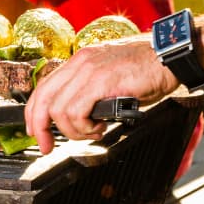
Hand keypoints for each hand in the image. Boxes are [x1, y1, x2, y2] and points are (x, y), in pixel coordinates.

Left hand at [24, 38, 177, 153]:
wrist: (169, 57)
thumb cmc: (146, 69)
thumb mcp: (110, 78)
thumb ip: (91, 92)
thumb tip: (79, 116)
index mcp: (79, 61)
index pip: (43, 87)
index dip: (34, 112)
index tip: (36, 132)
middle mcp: (79, 63)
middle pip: (43, 98)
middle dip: (40, 127)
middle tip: (46, 146)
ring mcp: (88, 70)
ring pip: (58, 109)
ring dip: (73, 130)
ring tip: (92, 132)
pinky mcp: (101, 81)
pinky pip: (76, 111)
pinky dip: (83, 127)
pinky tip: (99, 127)